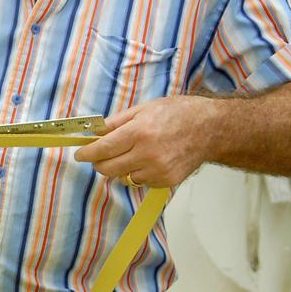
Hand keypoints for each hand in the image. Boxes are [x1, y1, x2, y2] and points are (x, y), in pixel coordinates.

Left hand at [73, 95, 219, 187]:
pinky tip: (149, 160)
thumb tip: (94, 132)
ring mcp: (158, 170)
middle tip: (98, 156)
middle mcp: (148, 153)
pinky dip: (138, 173)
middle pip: (108, 168)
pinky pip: (140, 182)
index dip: (87, 153)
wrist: (211, 129)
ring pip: (123, 177)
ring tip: (133, 153)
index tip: (79, 155)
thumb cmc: (177, 113)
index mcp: (140, 131)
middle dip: (99, 163)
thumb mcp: (144, 109)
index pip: (103, 148)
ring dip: (120, 168)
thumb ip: (116, 123)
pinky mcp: (167, 181)